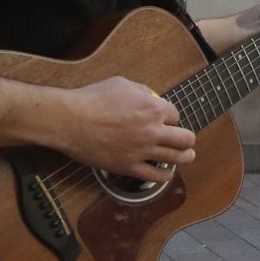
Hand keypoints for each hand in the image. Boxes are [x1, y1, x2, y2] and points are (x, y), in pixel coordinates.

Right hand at [56, 76, 195, 180]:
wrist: (71, 120)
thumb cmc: (93, 99)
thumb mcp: (122, 84)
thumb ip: (141, 91)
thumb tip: (150, 98)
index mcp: (153, 108)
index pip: (175, 115)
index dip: (172, 117)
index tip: (168, 120)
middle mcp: (153, 130)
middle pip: (184, 138)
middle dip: (187, 139)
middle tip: (186, 140)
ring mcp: (142, 151)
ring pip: (175, 158)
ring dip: (185, 157)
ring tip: (188, 156)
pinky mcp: (129, 167)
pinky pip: (154, 176)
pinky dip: (164, 176)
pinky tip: (167, 175)